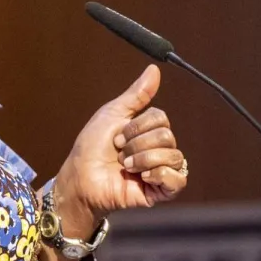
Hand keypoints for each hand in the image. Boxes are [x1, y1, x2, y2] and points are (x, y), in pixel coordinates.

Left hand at [53, 64, 187, 235]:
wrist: (81, 179)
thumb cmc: (91, 148)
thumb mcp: (113, 114)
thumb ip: (137, 94)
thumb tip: (154, 69)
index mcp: (148, 131)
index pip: (161, 119)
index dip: (138, 127)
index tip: (116, 137)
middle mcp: (157, 149)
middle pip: (167, 137)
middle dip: (138, 144)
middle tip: (119, 153)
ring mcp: (160, 170)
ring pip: (174, 156)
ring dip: (143, 159)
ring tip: (125, 167)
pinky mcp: (160, 191)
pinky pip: (179, 180)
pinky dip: (160, 175)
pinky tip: (142, 178)